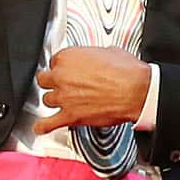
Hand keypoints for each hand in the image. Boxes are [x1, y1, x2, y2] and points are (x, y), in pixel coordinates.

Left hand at [33, 46, 151, 134]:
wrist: (138, 92)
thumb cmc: (128, 73)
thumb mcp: (110, 52)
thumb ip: (95, 56)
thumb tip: (98, 59)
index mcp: (69, 58)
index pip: (55, 61)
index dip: (63, 67)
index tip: (69, 70)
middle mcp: (62, 77)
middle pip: (45, 80)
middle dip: (53, 82)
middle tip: (63, 84)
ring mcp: (65, 97)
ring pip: (47, 100)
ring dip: (54, 101)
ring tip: (61, 102)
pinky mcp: (71, 116)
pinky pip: (49, 123)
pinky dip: (43, 126)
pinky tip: (41, 127)